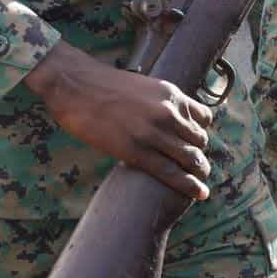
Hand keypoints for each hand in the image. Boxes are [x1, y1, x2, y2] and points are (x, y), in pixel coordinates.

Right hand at [23, 43, 213, 200]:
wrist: (72, 84)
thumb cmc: (100, 85)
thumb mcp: (140, 86)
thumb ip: (157, 101)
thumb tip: (163, 116)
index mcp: (169, 94)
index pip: (204, 117)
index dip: (201, 132)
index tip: (195, 142)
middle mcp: (167, 112)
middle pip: (199, 140)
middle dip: (198, 154)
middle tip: (195, 166)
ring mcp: (153, 133)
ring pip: (191, 158)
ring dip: (198, 171)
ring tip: (199, 182)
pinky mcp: (137, 152)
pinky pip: (172, 173)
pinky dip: (189, 185)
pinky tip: (199, 193)